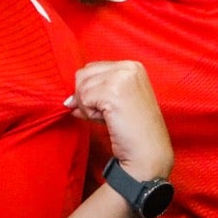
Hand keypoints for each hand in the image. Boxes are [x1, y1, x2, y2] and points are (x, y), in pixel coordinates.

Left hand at [65, 60, 172, 181]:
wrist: (148, 152)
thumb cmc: (134, 131)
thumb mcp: (116, 102)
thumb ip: (95, 92)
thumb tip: (69, 100)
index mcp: (132, 65)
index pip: (92, 68)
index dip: (89, 89)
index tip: (102, 108)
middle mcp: (128, 66)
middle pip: (83, 74)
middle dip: (85, 97)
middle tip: (104, 114)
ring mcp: (121, 77)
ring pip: (81, 87)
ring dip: (87, 107)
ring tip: (108, 118)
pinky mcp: (113, 92)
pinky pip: (83, 99)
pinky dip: (89, 114)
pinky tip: (106, 120)